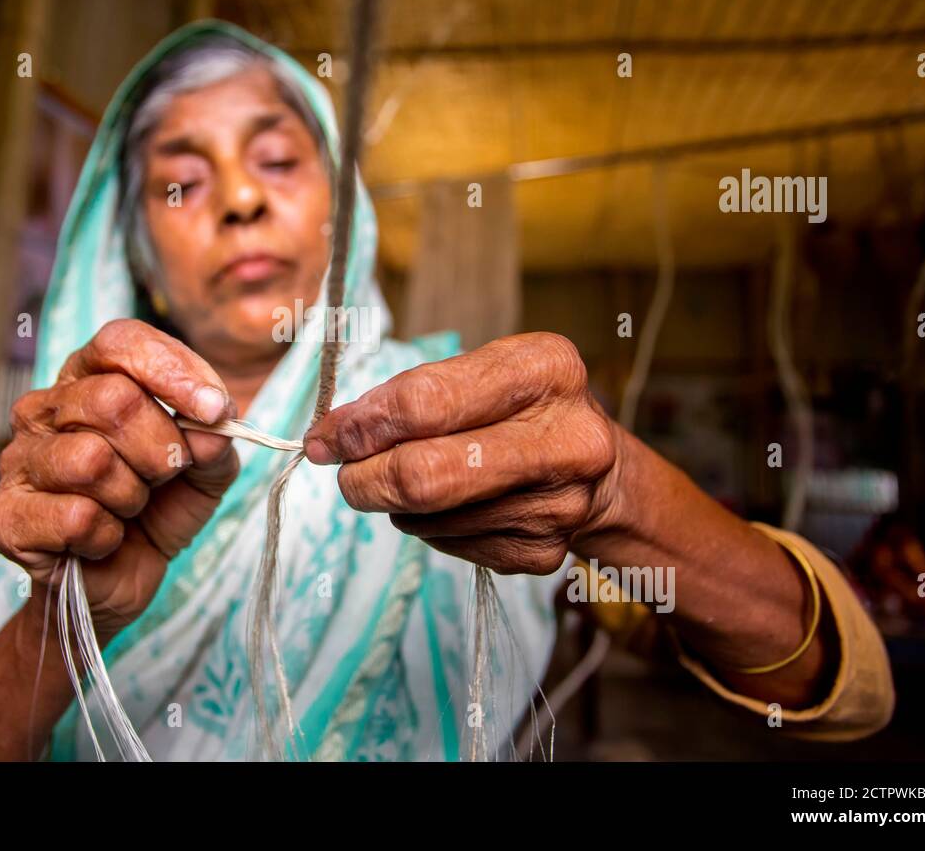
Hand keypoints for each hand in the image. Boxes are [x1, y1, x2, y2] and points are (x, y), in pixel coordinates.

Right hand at [0, 319, 239, 636]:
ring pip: (91, 460)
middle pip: (112, 400)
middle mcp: (43, 410)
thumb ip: (216, 443)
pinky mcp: (2, 515)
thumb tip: (213, 428)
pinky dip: (107, 537)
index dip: (172, 370)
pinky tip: (100, 541)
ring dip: (131, 497)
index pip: (119, 343)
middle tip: (163, 478)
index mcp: (87, 380)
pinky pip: (76, 517)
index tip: (213, 410)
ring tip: (126, 510)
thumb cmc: (156, 512)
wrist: (117, 582)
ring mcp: (16, 460)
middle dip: (160, 449)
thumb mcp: (204, 472)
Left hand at [303, 333, 619, 574]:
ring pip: (428, 516)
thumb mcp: (477, 372)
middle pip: (424, 475)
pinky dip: (430, 526)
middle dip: (364, 478)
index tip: (327, 436)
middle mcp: (566, 438)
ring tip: (420, 480)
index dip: (362, 425)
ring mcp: (559, 504)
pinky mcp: (543, 553)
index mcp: (546, 370)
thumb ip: (405, 396)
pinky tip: (454, 505)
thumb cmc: (519, 408)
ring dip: (399, 503)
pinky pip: (448, 545)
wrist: (597, 470)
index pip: (426, 402)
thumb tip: (331, 435)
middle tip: (345, 474)